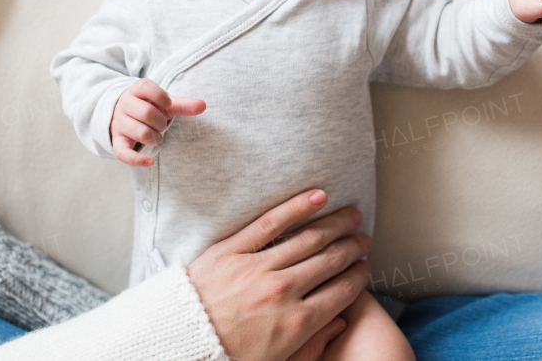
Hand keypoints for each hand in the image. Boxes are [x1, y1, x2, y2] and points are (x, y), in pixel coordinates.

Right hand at [110, 80, 205, 166]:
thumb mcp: (165, 105)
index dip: (161, 97)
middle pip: (147, 113)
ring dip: (154, 138)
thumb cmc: (149, 108)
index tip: (167, 104)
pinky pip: (123, 153)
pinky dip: (138, 160)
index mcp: (136, 91)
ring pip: (140, 133)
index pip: (146, 87)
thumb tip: (203, 105)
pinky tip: (151, 162)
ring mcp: (119, 123)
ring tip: (155, 136)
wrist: (124, 116)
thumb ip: (183, 105)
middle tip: (161, 124)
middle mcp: (124, 105)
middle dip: (161, 122)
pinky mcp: (116, 141)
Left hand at [187, 189, 372, 360]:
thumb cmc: (225, 356)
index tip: (365, 265)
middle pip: (330, 260)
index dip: (359, 275)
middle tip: (364, 237)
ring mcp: (257, 267)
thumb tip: (338, 323)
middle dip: (353, 246)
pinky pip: (270, 223)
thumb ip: (311, 346)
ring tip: (351, 214)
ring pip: (308, 237)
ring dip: (336, 223)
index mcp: (295, 324)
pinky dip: (297, 207)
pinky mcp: (232, 249)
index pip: (342, 291)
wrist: (176, 344)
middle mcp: (282, 292)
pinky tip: (317, 196)